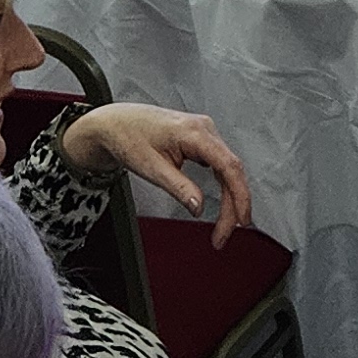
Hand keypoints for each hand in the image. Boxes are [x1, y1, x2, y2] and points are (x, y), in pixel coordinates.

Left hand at [68, 102, 253, 241]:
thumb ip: (178, 187)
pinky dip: (223, 186)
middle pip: (231, 171)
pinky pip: (220, 165)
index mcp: (194, 132)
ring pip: (227, 170)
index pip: (229, 166)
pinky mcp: (200, 139)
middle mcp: (204, 128)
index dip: (240, 196)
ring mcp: (204, 132)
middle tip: (223, 235)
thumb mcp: (151, 168)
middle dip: (232, 206)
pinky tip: (222, 203)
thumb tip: (199, 207)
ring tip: (223, 225)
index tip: (241, 219)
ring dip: (229, 198)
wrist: (115, 123)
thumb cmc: (128, 137)